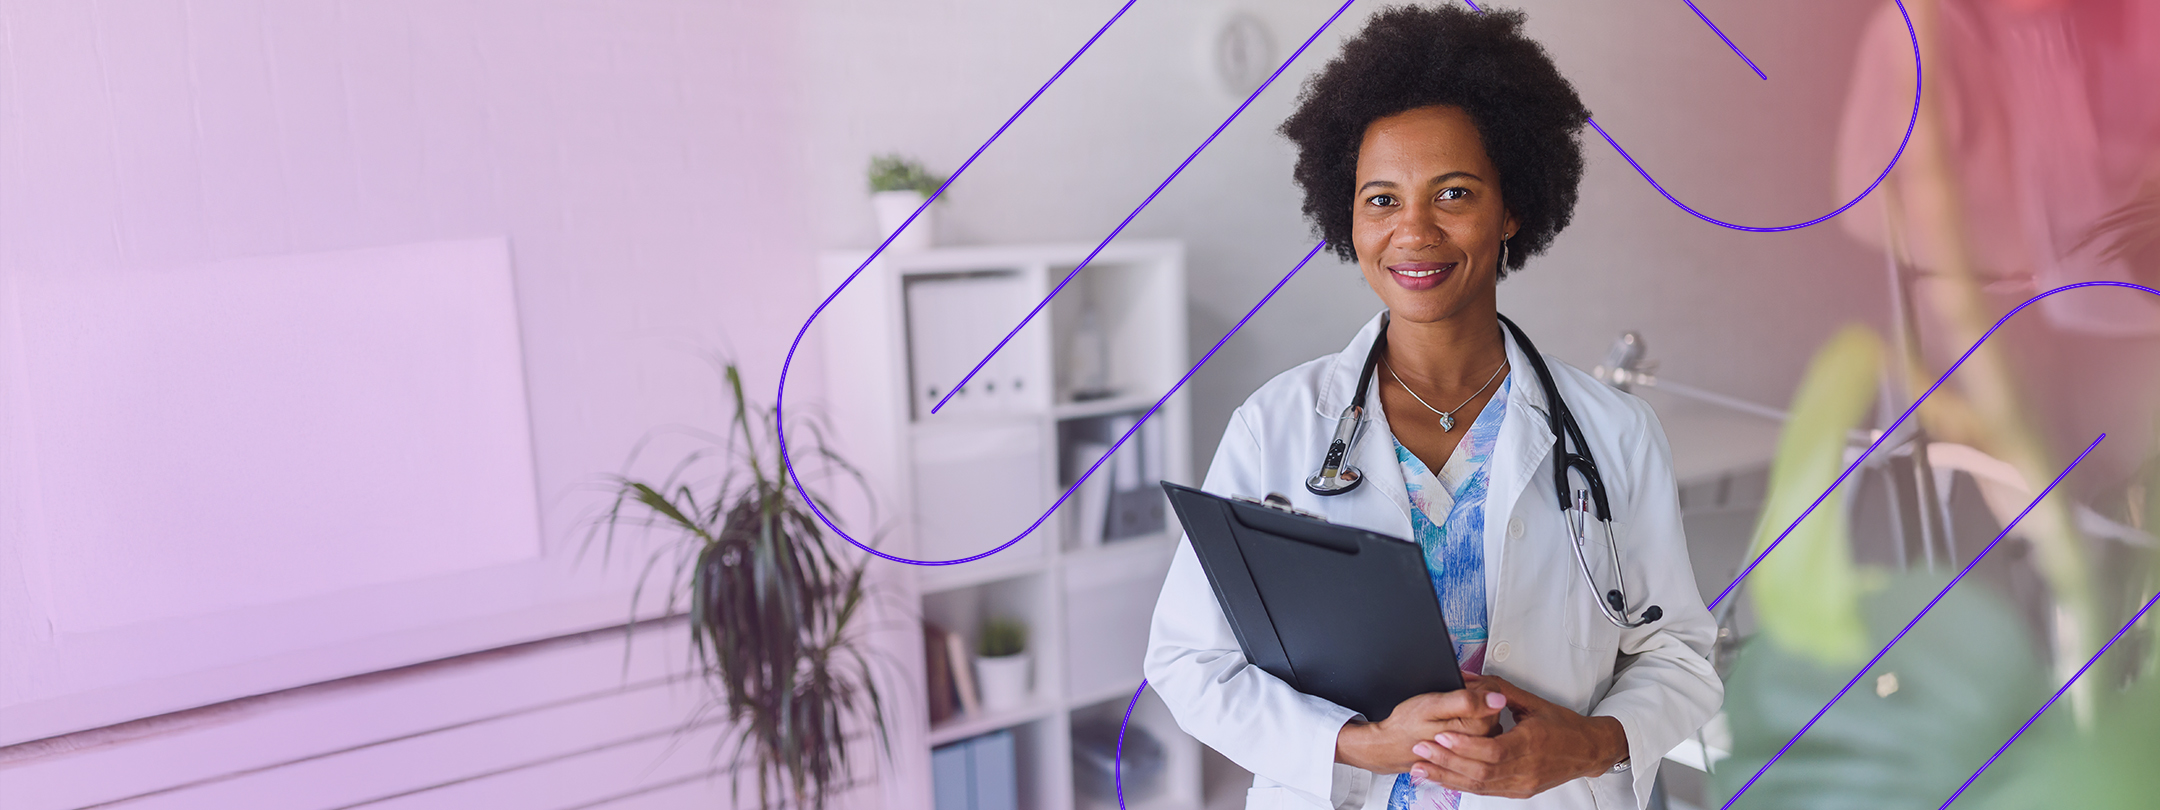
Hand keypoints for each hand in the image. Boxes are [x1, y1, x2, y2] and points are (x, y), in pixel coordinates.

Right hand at [1334, 684, 1506, 774]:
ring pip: (1486, 717)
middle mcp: (1481, 742)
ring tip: (1447, 712)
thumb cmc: (1407, 725)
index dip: (1476, 684)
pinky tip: (1450, 723)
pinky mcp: (1471, 752)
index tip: (1459, 685)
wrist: (1391, 746)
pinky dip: (1467, 721)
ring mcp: (1477, 750)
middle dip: (1474, 695)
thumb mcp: (1433, 705)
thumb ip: (1466, 701)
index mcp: (1477, 729)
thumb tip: (1498, 698)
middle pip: (1492, 707)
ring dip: (1471, 709)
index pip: (1495, 695)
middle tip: (1449, 698)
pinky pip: (1479, 730)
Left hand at [1406, 673, 1628, 798]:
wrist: (1588, 751)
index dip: (1465, 746)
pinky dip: (1462, 785)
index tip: (1440, 736)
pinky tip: (1443, 778)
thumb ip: (1497, 690)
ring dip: (1448, 777)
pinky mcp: (1519, 791)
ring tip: (1422, 769)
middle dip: (1447, 762)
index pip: (1493, 750)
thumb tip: (1467, 677)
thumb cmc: (1562, 725)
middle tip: (1421, 751)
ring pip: (1480, 785)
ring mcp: (1523, 783)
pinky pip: (1486, 791)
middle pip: (1481, 771)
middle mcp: (1528, 768)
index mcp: (1532, 742)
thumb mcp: (1532, 702)